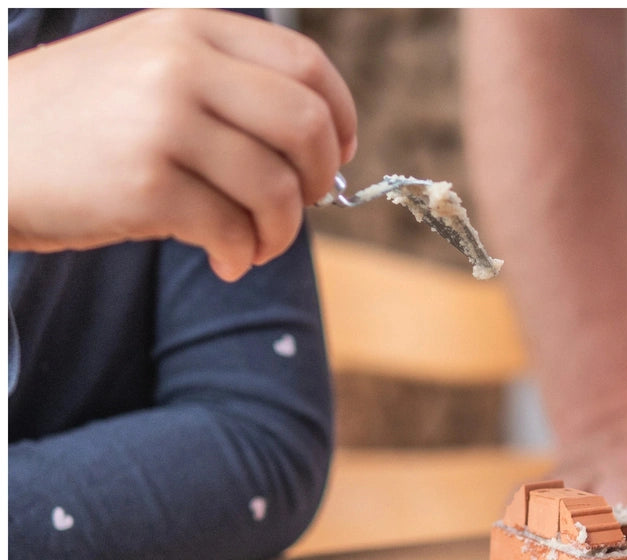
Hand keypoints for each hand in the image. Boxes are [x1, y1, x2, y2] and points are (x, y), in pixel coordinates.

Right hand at [8, 9, 356, 280]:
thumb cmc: (83, 124)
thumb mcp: (150, 70)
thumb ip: (227, 87)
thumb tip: (320, 141)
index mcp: (191, 29)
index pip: (307, 66)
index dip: (341, 119)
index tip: (339, 156)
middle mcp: (182, 64)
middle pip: (307, 125)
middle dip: (320, 180)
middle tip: (301, 207)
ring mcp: (162, 121)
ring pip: (277, 188)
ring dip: (281, 233)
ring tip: (256, 246)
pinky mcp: (146, 183)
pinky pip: (233, 230)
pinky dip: (241, 256)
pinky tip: (225, 261)